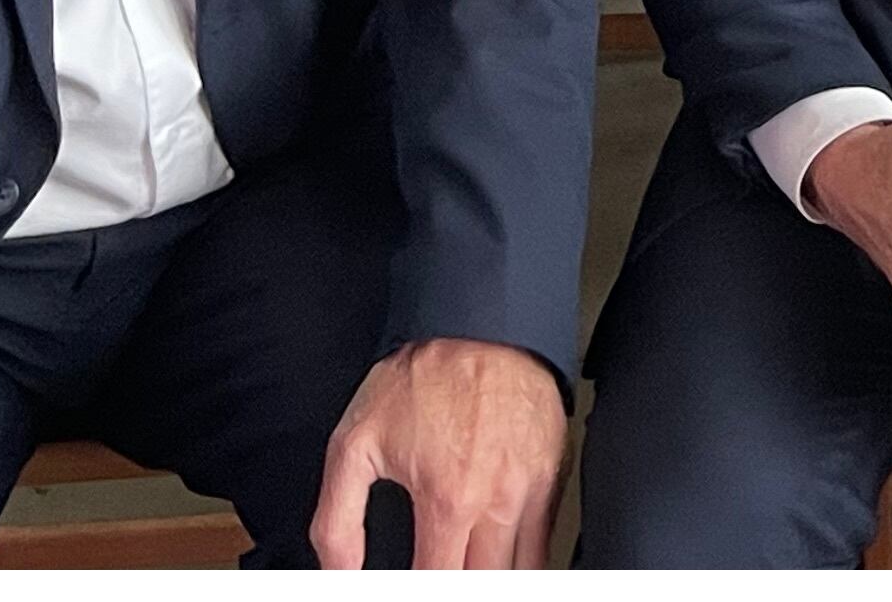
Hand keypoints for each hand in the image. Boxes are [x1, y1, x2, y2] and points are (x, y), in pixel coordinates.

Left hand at [311, 337, 566, 567]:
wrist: (482, 317)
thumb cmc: (423, 374)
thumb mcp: (354, 443)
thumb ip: (337, 522)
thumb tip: (340, 574)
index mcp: (449, 499)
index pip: (439, 587)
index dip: (421, 597)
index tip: (412, 586)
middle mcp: (497, 500)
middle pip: (484, 585)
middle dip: (457, 587)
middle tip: (437, 570)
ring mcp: (533, 487)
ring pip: (521, 572)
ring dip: (490, 577)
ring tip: (465, 568)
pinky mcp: (555, 471)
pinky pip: (545, 541)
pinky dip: (523, 561)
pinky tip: (497, 559)